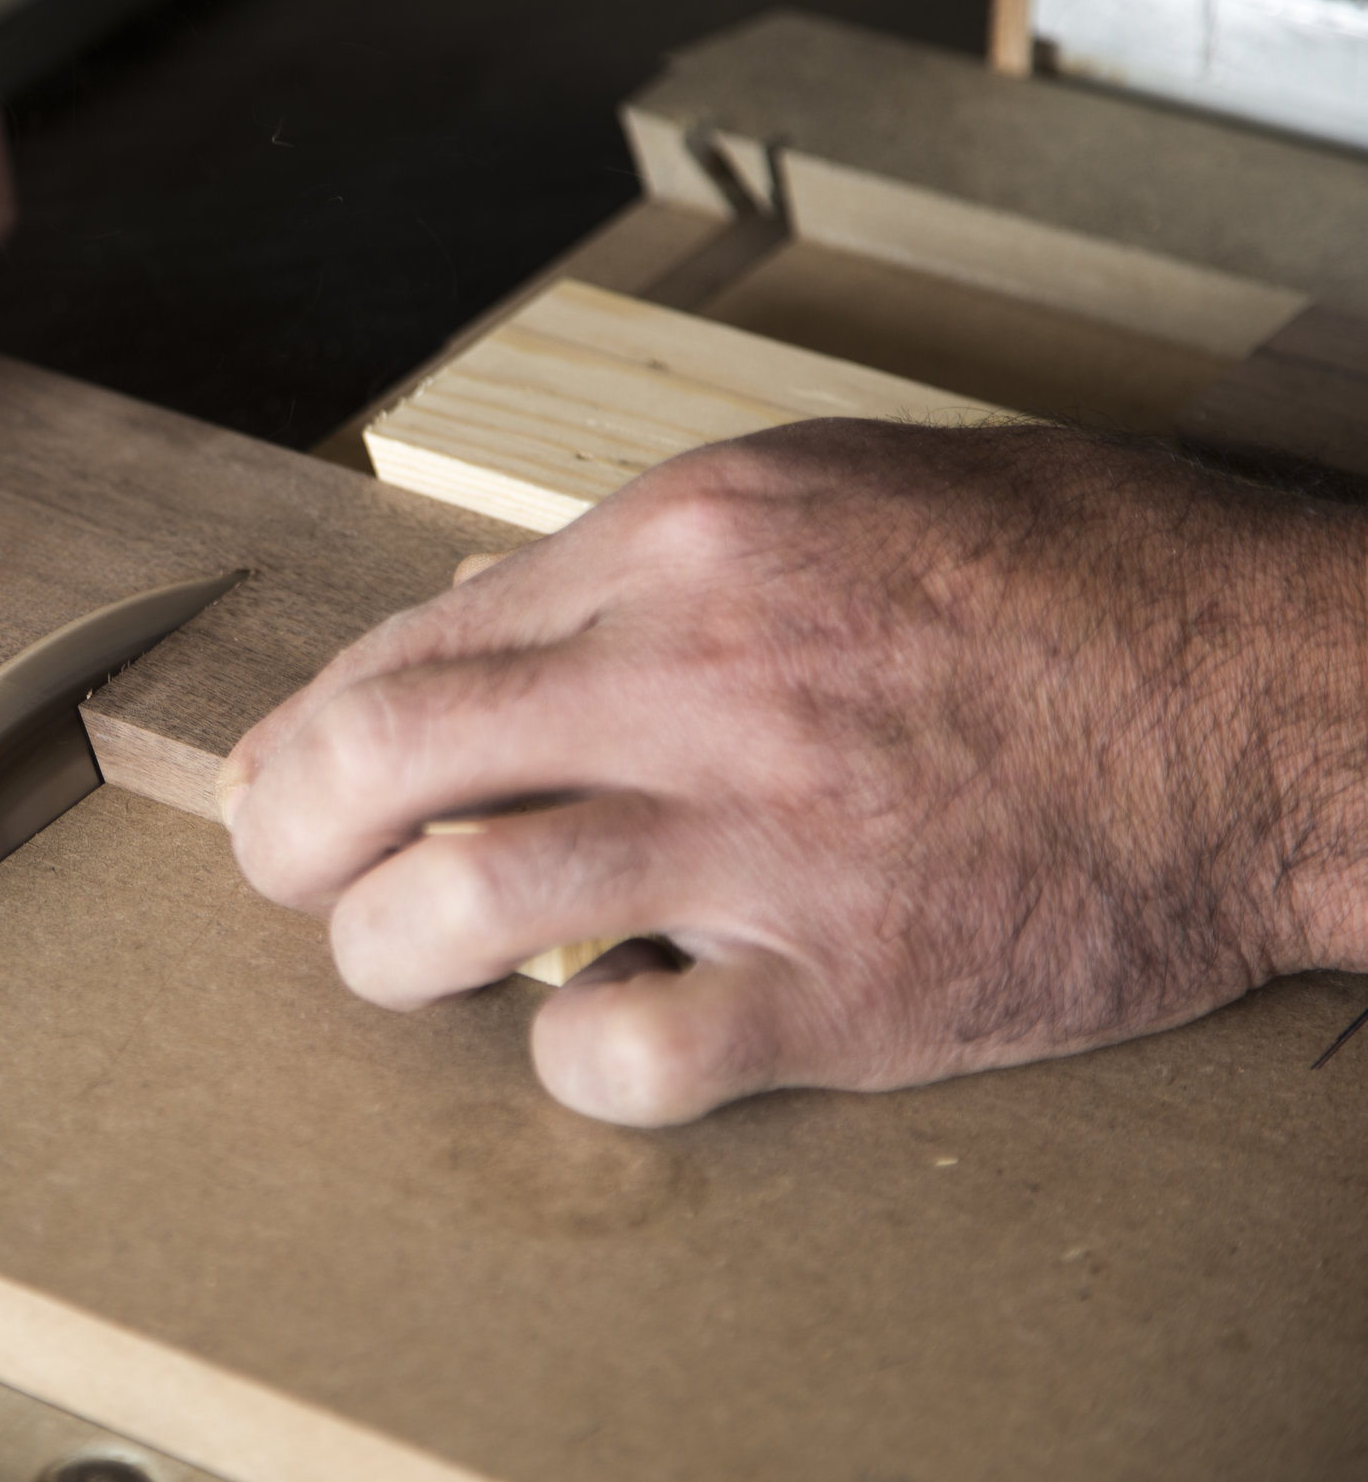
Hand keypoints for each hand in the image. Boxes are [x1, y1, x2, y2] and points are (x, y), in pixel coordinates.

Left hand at [222, 421, 1367, 1124]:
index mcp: (695, 538)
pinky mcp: (849, 983)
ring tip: (395, 962)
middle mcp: (705, 674)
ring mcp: (770, 833)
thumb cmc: (1079, 578)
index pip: (418, 640)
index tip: (292, 776)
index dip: (318, 724)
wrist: (1285, 703)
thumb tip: (487, 610)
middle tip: (280, 872)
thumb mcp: (849, 488)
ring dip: (383, 951)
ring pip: (459, 904)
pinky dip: (571, 1057)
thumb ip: (655, 553)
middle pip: (387, 755)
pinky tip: (594, 1034)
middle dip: (284, 828)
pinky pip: (627, 1051)